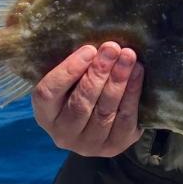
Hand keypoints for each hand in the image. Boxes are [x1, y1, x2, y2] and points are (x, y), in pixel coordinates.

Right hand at [32, 41, 143, 156]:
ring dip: (118, 81)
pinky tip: (138, 73)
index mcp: (45, 113)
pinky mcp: (114, 147)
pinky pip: (125, 120)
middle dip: (99, 73)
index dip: (69, 70)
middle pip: (80, 103)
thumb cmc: (81, 85)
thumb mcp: (71, 75)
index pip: (48, 93)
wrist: (102, 115)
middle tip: (113, 48)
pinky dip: (132, 94)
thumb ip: (75, 62)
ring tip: (128, 57)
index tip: (89, 49)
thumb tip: (93, 36)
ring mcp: (88, 144)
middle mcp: (62, 134)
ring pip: (104, 112)